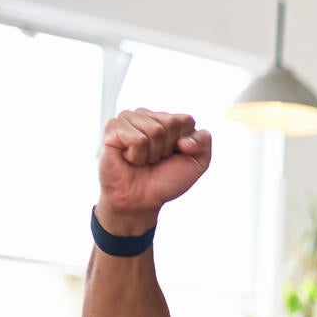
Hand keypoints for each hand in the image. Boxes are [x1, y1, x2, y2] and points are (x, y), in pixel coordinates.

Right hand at [97, 109, 211, 231]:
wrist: (141, 200)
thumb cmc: (165, 180)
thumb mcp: (196, 163)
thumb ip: (204, 142)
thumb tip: (186, 137)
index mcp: (167, 120)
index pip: (186, 120)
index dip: (186, 144)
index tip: (174, 156)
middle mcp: (147, 116)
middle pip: (171, 123)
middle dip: (167, 148)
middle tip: (155, 159)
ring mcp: (128, 119)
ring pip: (155, 130)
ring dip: (152, 153)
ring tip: (142, 159)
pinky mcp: (113, 128)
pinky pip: (137, 139)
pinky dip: (137, 155)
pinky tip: (129, 158)